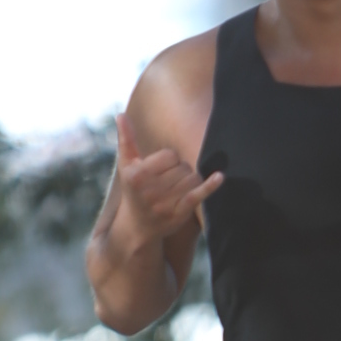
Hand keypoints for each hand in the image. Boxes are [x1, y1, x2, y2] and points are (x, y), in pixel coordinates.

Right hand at [108, 110, 220, 246]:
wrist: (137, 225)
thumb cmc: (133, 188)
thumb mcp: (126, 164)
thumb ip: (126, 139)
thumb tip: (121, 115)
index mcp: (137, 175)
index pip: (170, 156)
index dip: (170, 159)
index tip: (162, 168)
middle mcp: (150, 191)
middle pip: (182, 167)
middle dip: (180, 170)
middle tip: (169, 180)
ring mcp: (165, 204)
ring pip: (192, 179)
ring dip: (190, 180)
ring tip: (177, 187)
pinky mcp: (178, 214)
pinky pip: (197, 195)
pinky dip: (210, 186)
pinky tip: (220, 177)